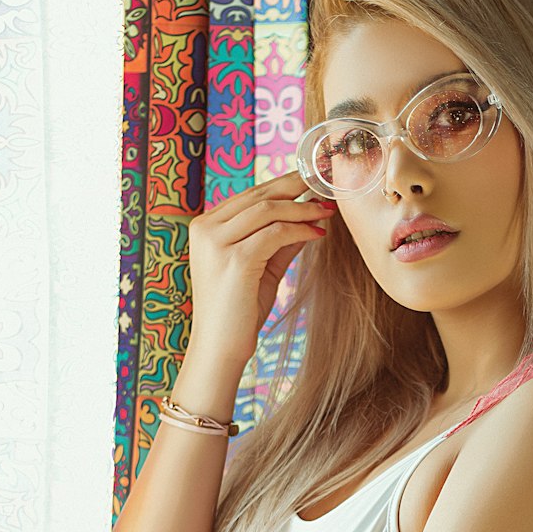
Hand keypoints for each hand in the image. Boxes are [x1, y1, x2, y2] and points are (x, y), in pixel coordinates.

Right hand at [186, 169, 335, 367]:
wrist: (220, 347)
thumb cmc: (238, 311)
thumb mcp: (260, 267)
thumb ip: (278, 241)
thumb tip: (308, 218)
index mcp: (206, 226)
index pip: (249, 195)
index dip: (283, 186)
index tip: (312, 184)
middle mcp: (206, 229)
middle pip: (258, 195)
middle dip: (296, 187)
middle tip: (324, 185)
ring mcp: (217, 243)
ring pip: (268, 210)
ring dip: (302, 208)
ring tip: (327, 211)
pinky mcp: (235, 260)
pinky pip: (275, 234)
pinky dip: (300, 230)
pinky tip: (318, 234)